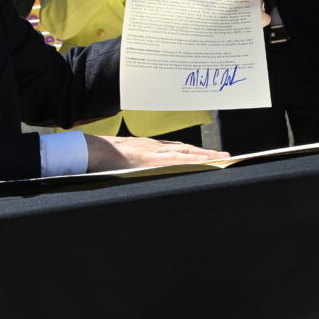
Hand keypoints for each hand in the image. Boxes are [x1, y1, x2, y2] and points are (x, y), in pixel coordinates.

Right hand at [85, 135, 228, 171]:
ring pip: (185, 153)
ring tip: (224, 159)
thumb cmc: (103, 158)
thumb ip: (137, 164)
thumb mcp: (125, 159)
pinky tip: (204, 162)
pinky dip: (191, 160)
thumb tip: (143, 171)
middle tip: (228, 156)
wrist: (90, 150)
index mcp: (149, 148)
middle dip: (208, 153)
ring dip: (206, 156)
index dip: (196, 152)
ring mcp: (153, 151)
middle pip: (187, 149)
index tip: (211, 155)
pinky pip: (175, 160)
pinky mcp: (150, 159)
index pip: (178, 149)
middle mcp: (155, 147)